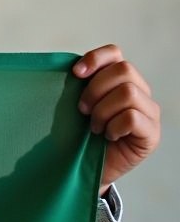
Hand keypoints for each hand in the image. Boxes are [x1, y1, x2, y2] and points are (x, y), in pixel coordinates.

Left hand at [73, 45, 159, 193]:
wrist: (84, 168)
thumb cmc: (80, 134)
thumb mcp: (77, 105)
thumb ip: (79, 85)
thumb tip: (68, 68)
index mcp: (121, 80)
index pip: (115, 53)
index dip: (95, 58)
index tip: (75, 73)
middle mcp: (141, 92)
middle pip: (124, 70)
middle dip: (95, 89)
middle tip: (82, 110)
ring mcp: (149, 113)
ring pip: (128, 93)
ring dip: (103, 110)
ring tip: (95, 127)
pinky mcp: (151, 134)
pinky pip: (132, 117)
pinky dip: (113, 126)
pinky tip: (108, 136)